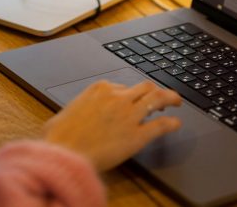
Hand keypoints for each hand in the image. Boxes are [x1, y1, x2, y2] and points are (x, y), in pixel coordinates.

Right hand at [42, 80, 181, 171]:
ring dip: (170, 98)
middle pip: (145, 87)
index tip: (134, 100)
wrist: (64, 152)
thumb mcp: (67, 111)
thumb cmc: (60, 135)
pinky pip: (161, 125)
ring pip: (157, 99)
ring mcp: (129, 115)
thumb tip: (77, 112)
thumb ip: (80, 106)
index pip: (124, 86)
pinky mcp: (137, 136)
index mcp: (100, 89)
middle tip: (163, 97)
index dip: (132, 94)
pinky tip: (176, 124)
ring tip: (176, 102)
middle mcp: (118, 98)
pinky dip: (171, 123)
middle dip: (155, 90)